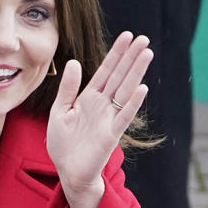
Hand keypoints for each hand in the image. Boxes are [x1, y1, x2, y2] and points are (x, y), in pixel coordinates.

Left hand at [47, 32, 151, 207]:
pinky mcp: (111, 134)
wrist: (68, 171)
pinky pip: (124, 116)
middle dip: (131, 57)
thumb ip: (68, 88)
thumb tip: (73, 62)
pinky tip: (142, 88)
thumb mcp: (60, 111)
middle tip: (144, 38)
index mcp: (90, 97)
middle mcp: (102, 104)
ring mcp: (109, 118)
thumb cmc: (63, 144)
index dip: (116, 53)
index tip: (127, 36)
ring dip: (136, 72)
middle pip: (120, 76)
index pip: (106, 70)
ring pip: (125, 90)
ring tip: (147, 53)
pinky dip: (133, 102)